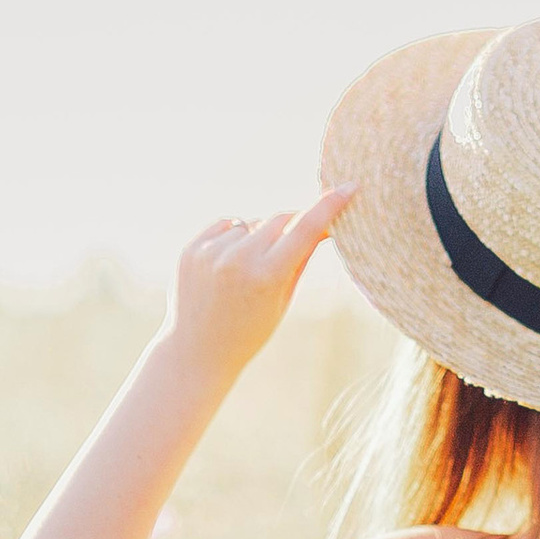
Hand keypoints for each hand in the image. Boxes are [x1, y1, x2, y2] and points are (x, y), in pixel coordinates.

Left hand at [163, 194, 352, 386]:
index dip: (330, 205)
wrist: (197, 352)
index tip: (348, 187)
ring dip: (258, 236)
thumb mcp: (284, 299)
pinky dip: (233, 237)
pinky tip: (227, 265)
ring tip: (247, 271)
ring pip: (251, 223)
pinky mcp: (191, 250)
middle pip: (280, 220)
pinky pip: (226, 225)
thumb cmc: (250, 331)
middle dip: (291, 227)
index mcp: (267, 277)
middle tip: (288, 250)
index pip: (306, 228)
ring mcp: (210, 254)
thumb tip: (326, 223)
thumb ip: (302, 256)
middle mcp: (237, 261)